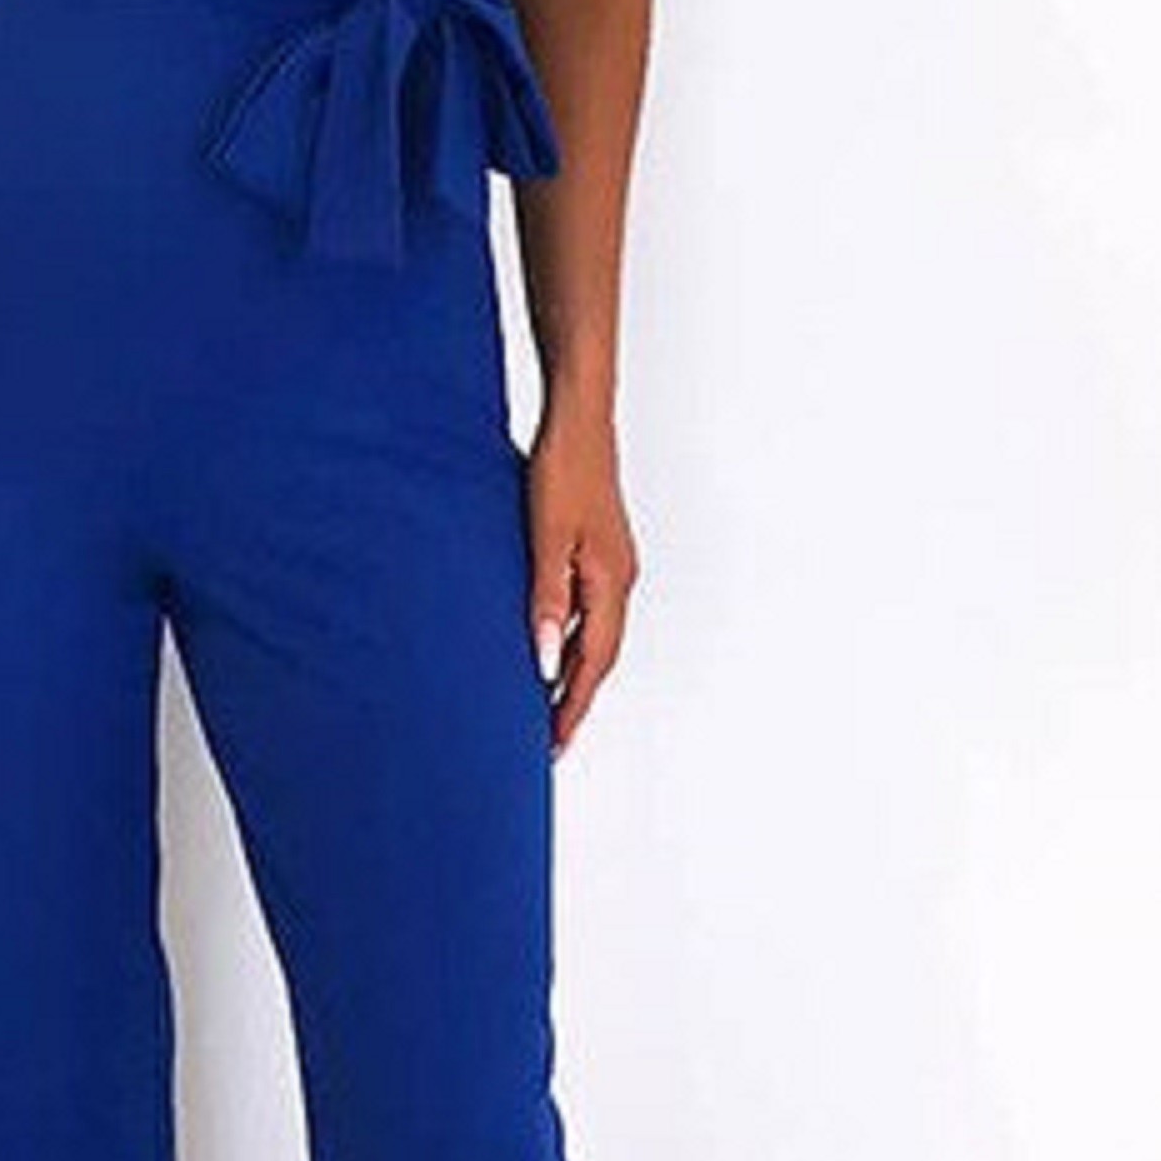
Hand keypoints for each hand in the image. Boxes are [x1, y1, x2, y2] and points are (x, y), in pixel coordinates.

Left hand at [524, 404, 635, 752]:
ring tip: (547, 703)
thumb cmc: (564, 467)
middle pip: (599, 655)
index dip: (573, 706)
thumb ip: (545, 599)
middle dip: (576, 699)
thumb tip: (542, 660)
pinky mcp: (597, 549)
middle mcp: (618, 579)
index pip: (592, 662)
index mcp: (610, 582)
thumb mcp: (546, 537)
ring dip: (574, 671)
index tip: (554, 743)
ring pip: (595, 634)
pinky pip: (589, 610)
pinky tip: (549, 641)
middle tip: (551, 739)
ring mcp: (611, 564)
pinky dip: (571, 637)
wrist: (579, 418)